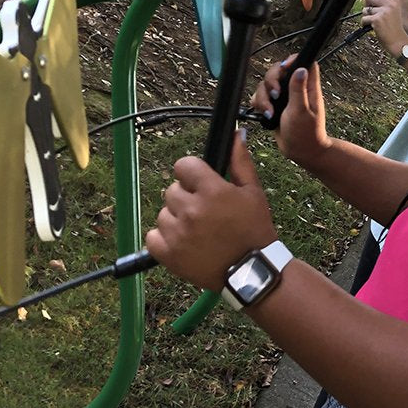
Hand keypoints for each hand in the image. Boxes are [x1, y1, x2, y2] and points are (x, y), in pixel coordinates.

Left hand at [144, 134, 277, 290]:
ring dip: (176, 218)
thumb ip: (240, 161)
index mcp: (212, 190)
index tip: (200, 184)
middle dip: (186, 197)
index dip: (192, 173)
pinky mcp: (168, 255)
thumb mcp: (253, 192)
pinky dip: (164, 239)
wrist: (252, 272)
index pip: (183, 165)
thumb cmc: (255, 229)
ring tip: (198, 230)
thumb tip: (236, 135)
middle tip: (204, 212)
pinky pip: (153, 236)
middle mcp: (191, 210)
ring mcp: (177, 233)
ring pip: (163, 213)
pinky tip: (183, 242)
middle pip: (172, 190)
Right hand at [251, 59, 331, 166]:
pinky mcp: (273, 105)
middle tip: (275, 95)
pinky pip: (259, 97)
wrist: (300, 151)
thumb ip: (299, 90)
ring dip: (263, 97)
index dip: (292, 60)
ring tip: (270, 112)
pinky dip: (259, 105)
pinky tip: (265, 115)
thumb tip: (300, 69)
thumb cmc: (306, 133)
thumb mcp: (302, 111)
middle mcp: (295, 88)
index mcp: (307, 86)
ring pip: (265, 84)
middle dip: (271, 81)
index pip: (302, 61)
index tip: (283, 69)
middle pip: (278, 70)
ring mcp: (283, 96)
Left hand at [362, 0, 405, 54]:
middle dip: (367, 5)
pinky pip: (364, 18)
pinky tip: (372, 27)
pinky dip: (365, 23)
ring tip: (375, 21)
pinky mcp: (377, 20)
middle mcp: (390, 4)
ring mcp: (383, 12)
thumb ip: (384, 1)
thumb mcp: (394, 10)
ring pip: (365, 9)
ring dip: (367, 16)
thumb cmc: (394, 27)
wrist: (398, 41)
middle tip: (372, 12)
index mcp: (394, 0)